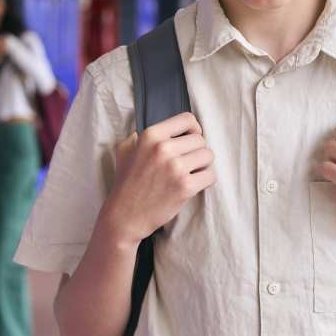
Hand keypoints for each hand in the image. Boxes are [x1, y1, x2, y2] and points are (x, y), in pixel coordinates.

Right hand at [99, 112, 215, 247]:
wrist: (124, 215)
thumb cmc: (126, 183)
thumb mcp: (126, 151)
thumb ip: (140, 136)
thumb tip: (160, 129)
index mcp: (150, 135)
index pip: (187, 119)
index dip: (194, 129)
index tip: (191, 139)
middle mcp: (163, 148)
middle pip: (200, 139)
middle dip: (197, 151)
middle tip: (187, 163)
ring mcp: (175, 168)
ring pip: (208, 156)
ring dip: (203, 165)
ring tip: (191, 173)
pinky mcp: (185, 187)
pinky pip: (210, 175)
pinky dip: (205, 180)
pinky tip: (194, 184)